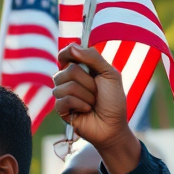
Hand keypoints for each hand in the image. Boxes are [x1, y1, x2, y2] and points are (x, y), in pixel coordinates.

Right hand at [53, 45, 140, 173]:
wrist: (114, 125)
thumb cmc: (114, 100)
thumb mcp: (110, 75)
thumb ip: (94, 58)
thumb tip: (72, 47)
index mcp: (80, 68)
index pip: (65, 53)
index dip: (70, 54)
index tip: (79, 58)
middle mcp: (68, 79)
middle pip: (69, 70)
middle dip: (90, 83)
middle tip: (98, 92)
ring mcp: (62, 93)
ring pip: (66, 86)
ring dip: (87, 95)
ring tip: (93, 103)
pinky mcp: (60, 108)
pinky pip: (64, 100)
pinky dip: (81, 105)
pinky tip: (87, 110)